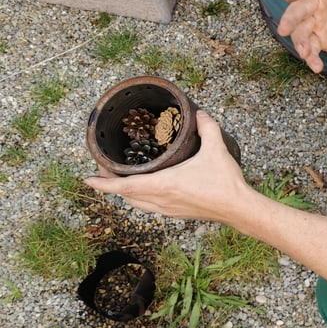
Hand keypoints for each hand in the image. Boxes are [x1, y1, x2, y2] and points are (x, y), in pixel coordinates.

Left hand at [84, 111, 252, 223]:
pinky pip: (149, 207)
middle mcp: (162, 200)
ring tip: (121, 180)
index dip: (104, 183)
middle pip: (126, 195)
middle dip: (111, 184)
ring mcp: (168, 209)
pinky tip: (146, 189)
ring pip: (137, 203)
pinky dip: (140, 198)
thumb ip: (208, 128)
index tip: (87, 179)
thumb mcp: (216, 150)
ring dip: (125, 193)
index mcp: (164, 185)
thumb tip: (200, 113)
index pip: (125, 186)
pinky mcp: (176, 213)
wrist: (238, 208)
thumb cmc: (225, 183)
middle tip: (103, 170)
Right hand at [278, 0, 326, 73]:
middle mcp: (318, 3)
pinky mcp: (319, 39)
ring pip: (300, 30)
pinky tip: (316, 66)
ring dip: (299, 42)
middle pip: (298, 9)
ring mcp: (316, 21)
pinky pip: (311, 48)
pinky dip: (311, 58)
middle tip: (284, 30)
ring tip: (305, 54)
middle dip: (290, 19)